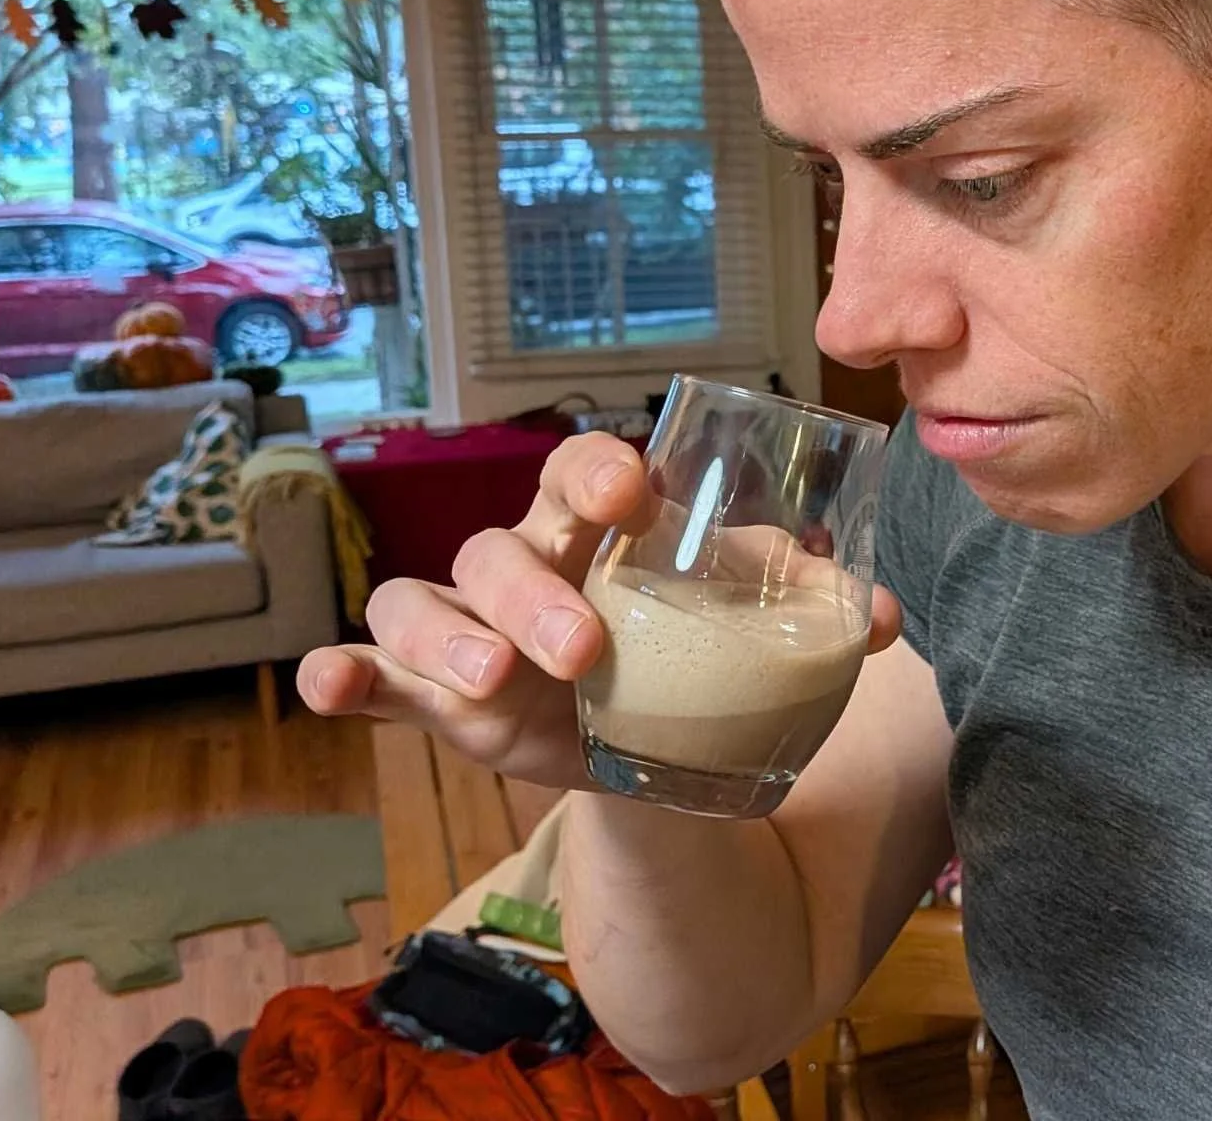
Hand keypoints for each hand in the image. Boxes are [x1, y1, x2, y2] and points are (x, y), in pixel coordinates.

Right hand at [298, 432, 904, 788]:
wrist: (642, 741)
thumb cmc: (681, 651)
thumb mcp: (738, 629)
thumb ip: (803, 615)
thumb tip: (886, 618)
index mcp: (594, 526)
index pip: (581, 471)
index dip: (594, 473)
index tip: (629, 492)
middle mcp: (518, 561)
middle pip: (501, 549)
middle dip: (537, 595)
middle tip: (585, 648)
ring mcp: (462, 624)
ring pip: (424, 603)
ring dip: (450, 639)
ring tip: (493, 684)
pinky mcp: (427, 690)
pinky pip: (372, 671)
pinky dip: (343, 676)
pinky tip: (325, 684)